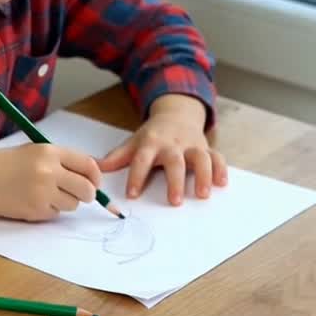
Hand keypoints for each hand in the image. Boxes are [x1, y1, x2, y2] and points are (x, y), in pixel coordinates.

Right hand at [0, 143, 101, 221]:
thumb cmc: (5, 164)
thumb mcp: (34, 151)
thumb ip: (61, 160)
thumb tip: (90, 175)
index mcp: (50, 152)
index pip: (88, 165)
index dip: (95, 176)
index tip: (94, 182)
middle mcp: (49, 172)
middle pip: (86, 189)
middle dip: (88, 194)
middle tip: (82, 195)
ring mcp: (42, 193)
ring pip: (72, 205)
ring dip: (66, 202)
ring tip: (47, 194)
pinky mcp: (35, 210)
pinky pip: (55, 214)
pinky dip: (49, 210)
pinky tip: (33, 201)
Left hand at [98, 95, 226, 204]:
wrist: (176, 114)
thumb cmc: (152, 135)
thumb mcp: (133, 143)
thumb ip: (116, 158)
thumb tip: (93, 168)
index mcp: (151, 143)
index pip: (142, 159)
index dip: (137, 176)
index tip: (133, 195)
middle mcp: (172, 144)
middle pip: (174, 161)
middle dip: (175, 180)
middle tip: (174, 201)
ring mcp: (191, 145)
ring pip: (200, 158)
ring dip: (203, 175)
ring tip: (203, 194)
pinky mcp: (206, 148)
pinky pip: (217, 157)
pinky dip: (221, 170)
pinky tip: (222, 184)